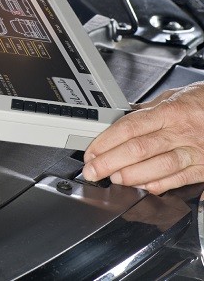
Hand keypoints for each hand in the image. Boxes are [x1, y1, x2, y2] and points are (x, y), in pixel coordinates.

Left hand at [82, 82, 203, 193]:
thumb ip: (148, 109)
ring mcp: (196, 151)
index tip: (91, 151)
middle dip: (110, 162)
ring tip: (114, 179)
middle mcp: (182, 132)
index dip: (106, 141)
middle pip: (139, 149)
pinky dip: (159, 185)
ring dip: (132, 176)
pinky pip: (180, 179)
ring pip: (159, 167)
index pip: (130, 127)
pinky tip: (143, 187)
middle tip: (93, 170)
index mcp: (171, 112)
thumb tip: (120, 115)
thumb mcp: (174, 96)